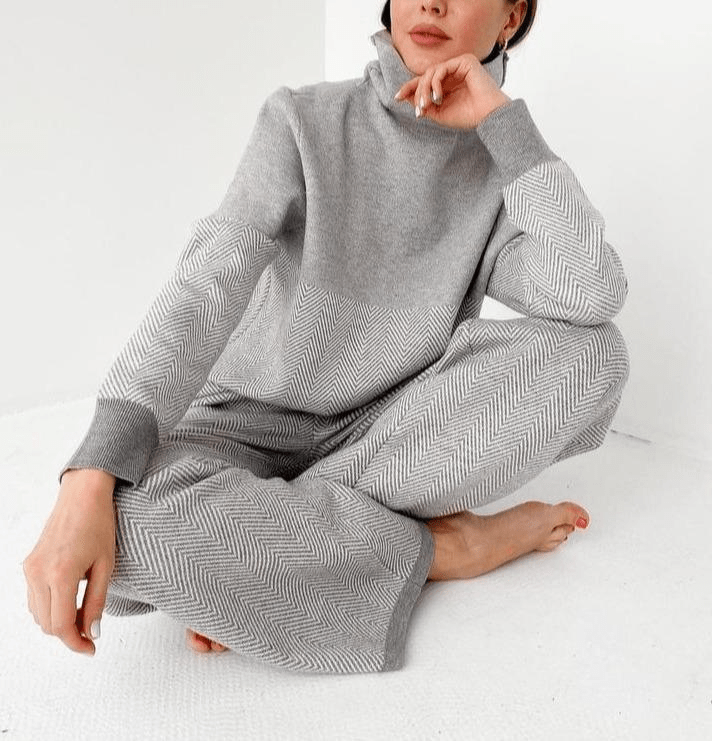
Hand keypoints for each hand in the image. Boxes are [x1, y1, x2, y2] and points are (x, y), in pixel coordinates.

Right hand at [23, 468, 116, 654]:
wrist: (83, 495)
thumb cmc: (99, 524)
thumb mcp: (106, 565)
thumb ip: (97, 602)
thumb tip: (91, 632)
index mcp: (60, 574)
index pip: (61, 625)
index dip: (76, 642)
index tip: (91, 648)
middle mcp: (38, 573)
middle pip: (46, 624)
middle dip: (68, 634)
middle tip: (91, 632)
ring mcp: (30, 569)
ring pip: (38, 614)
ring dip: (58, 622)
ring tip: (84, 614)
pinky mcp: (28, 565)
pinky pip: (34, 599)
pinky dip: (50, 607)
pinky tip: (70, 601)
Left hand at [395, 53, 510, 128]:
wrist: (488, 116)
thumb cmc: (468, 117)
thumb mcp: (439, 114)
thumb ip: (424, 105)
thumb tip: (404, 98)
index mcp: (448, 85)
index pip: (425, 83)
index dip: (409, 89)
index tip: (396, 98)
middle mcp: (453, 73)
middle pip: (425, 76)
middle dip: (416, 92)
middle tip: (418, 108)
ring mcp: (459, 66)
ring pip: (431, 72)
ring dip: (424, 89)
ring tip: (426, 105)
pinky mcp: (465, 61)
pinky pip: (441, 69)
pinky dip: (435, 83)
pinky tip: (437, 97)